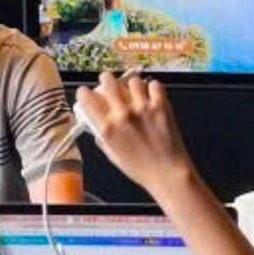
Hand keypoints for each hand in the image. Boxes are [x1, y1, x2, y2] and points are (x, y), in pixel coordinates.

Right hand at [74, 73, 198, 203]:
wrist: (169, 174)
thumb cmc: (140, 170)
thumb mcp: (113, 156)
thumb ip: (102, 138)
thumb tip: (95, 125)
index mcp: (107, 127)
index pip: (86, 96)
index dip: (84, 92)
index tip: (87, 93)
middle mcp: (122, 113)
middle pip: (108, 80)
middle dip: (106, 80)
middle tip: (110, 85)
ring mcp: (142, 107)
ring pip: (132, 80)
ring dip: (132, 86)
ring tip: (135, 93)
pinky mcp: (161, 106)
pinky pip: (154, 85)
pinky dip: (153, 88)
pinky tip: (152, 96)